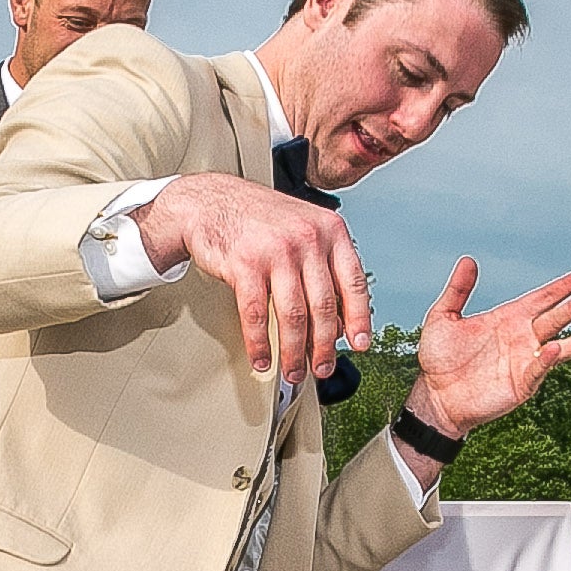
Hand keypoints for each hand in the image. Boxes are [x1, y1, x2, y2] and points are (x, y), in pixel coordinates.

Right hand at [134, 172, 368, 385]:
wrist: (211, 200)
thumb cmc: (259, 219)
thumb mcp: (304, 230)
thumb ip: (323, 269)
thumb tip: (337, 321)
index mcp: (330, 230)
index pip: (354, 282)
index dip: (359, 319)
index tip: (359, 344)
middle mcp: (308, 239)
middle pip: (324, 306)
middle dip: (324, 346)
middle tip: (322, 367)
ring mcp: (277, 251)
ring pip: (293, 316)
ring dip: (294, 352)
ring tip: (293, 370)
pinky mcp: (245, 265)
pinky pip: (257, 315)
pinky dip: (260, 343)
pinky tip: (262, 358)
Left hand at [409, 258, 570, 435]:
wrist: (434, 395)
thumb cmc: (438, 358)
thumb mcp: (442, 318)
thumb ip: (458, 290)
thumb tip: (468, 260)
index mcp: (508, 318)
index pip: (542, 298)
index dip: (562, 288)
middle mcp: (522, 337)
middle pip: (554, 319)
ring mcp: (524, 361)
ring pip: (558, 347)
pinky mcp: (521, 383)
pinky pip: (538, 369)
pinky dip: (547, 360)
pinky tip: (554, 349)